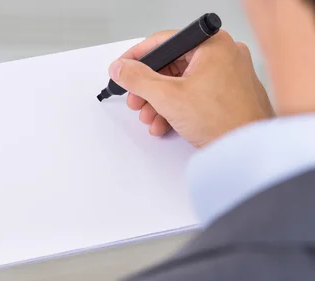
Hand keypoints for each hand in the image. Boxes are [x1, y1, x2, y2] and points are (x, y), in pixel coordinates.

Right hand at [110, 30, 274, 147]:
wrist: (248, 149)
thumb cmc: (223, 120)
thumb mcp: (167, 97)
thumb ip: (138, 79)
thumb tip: (121, 68)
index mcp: (212, 44)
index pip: (164, 42)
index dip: (137, 58)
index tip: (123, 69)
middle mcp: (222, 54)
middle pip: (171, 65)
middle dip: (148, 88)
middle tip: (136, 100)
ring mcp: (227, 74)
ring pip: (180, 82)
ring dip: (159, 101)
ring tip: (150, 117)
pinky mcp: (228, 94)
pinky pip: (194, 94)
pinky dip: (176, 107)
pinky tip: (165, 123)